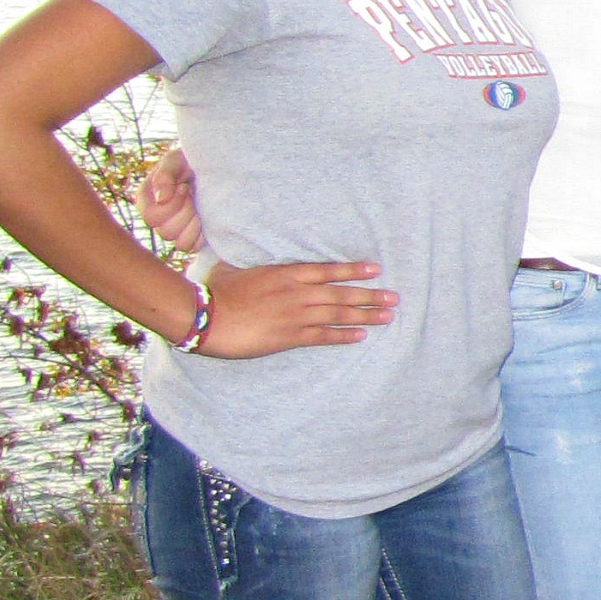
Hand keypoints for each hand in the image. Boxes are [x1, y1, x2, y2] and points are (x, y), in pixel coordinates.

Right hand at [139, 146, 203, 253]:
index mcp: (146, 199)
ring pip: (180, 244)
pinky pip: (194, 247)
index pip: (151, 217)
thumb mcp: (176, 160)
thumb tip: (162, 198)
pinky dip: (202, 234)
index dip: (171, 205)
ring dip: (194, 224)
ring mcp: (173, 228)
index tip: (185, 187)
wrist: (212, 167)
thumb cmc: (189, 161)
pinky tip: (205, 217)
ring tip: (199, 206)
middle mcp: (156, 217)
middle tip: (193, 194)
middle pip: (166, 232)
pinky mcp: (190, 236)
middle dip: (186, 212)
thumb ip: (165, 175)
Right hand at [190, 259, 398, 356]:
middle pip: (341, 293)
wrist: (206, 317)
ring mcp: (295, 315)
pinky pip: (323, 336)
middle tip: (394, 297)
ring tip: (387, 316)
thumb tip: (252, 262)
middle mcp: (297, 293)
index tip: (376, 270)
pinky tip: (361, 336)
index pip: (328, 271)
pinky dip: (343, 336)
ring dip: (365, 316)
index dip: (353, 271)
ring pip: (338, 314)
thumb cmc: (216, 291)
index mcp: (286, 274)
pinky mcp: (289, 336)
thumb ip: (256, 268)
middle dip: (370, 295)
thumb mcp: (238, 269)